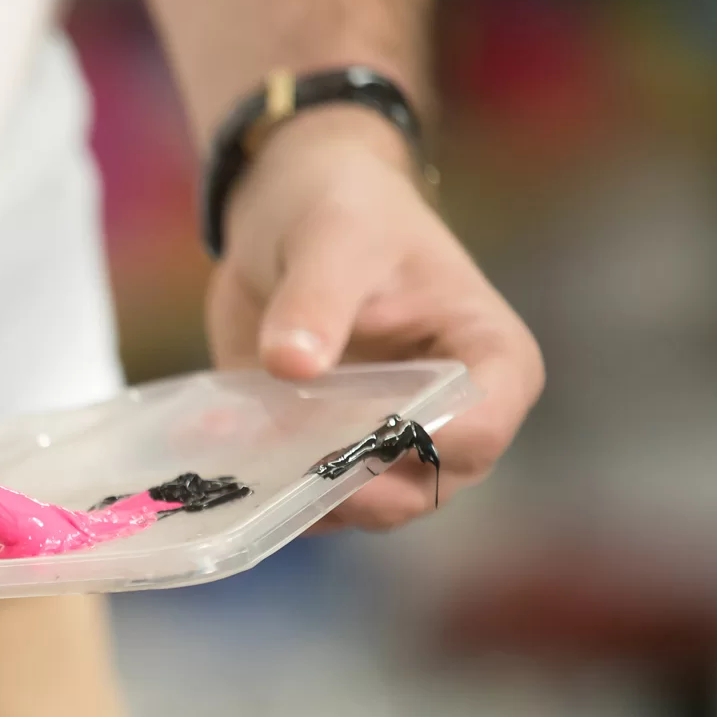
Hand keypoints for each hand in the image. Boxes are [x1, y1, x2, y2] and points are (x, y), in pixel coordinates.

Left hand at [206, 106, 544, 529]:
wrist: (290, 210)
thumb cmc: (343, 208)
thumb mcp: (331, 237)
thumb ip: (318, 300)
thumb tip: (293, 364)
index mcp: (487, 357)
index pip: (485, 425)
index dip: (436, 446)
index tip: (370, 439)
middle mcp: (450, 414)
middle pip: (427, 488)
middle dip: (367, 492)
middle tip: (301, 473)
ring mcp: (386, 442)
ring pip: (366, 507)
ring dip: (314, 504)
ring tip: (259, 479)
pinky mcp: (326, 451)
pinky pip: (308, 499)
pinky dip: (273, 498)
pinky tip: (229, 478)